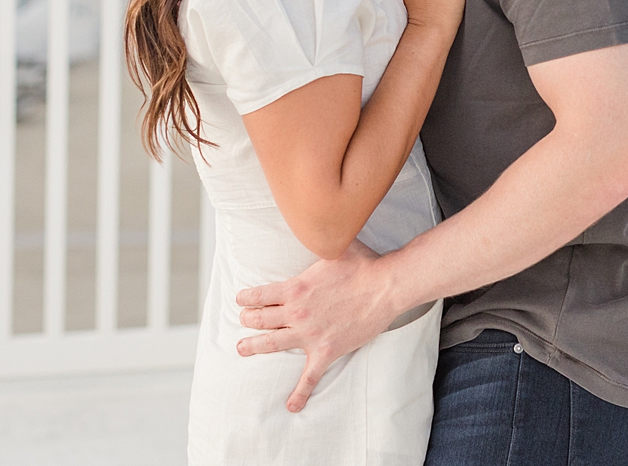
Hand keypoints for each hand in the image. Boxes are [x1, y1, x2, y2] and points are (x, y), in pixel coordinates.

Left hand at [236, 239, 398, 411]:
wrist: (386, 286)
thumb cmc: (363, 264)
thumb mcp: (334, 246)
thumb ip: (317, 238)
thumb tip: (313, 222)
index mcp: (295, 288)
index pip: (260, 295)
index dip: (247, 297)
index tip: (241, 299)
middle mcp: (297, 313)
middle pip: (261, 320)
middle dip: (247, 320)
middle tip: (243, 321)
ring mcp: (310, 334)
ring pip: (272, 344)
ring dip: (254, 347)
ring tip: (242, 348)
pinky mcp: (326, 351)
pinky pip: (309, 377)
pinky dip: (299, 393)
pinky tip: (291, 406)